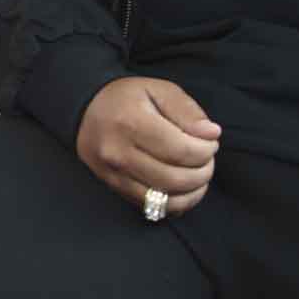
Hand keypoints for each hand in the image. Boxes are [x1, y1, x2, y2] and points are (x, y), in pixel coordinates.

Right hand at [75, 76, 220, 217]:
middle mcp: (118, 153)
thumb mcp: (158, 90)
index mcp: (130, 123)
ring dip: (193, 192)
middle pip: (176, 179)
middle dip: (203, 172)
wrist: (86, 110)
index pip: (181, 150)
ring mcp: (114, 175)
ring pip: (166, 200)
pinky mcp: (115, 188)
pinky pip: (153, 209)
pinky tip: (183, 188)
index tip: (210, 141)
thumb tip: (211, 134)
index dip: (206, 150)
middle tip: (207, 158)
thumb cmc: (127, 98)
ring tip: (198, 174)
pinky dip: (176, 204)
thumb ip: (187, 110)